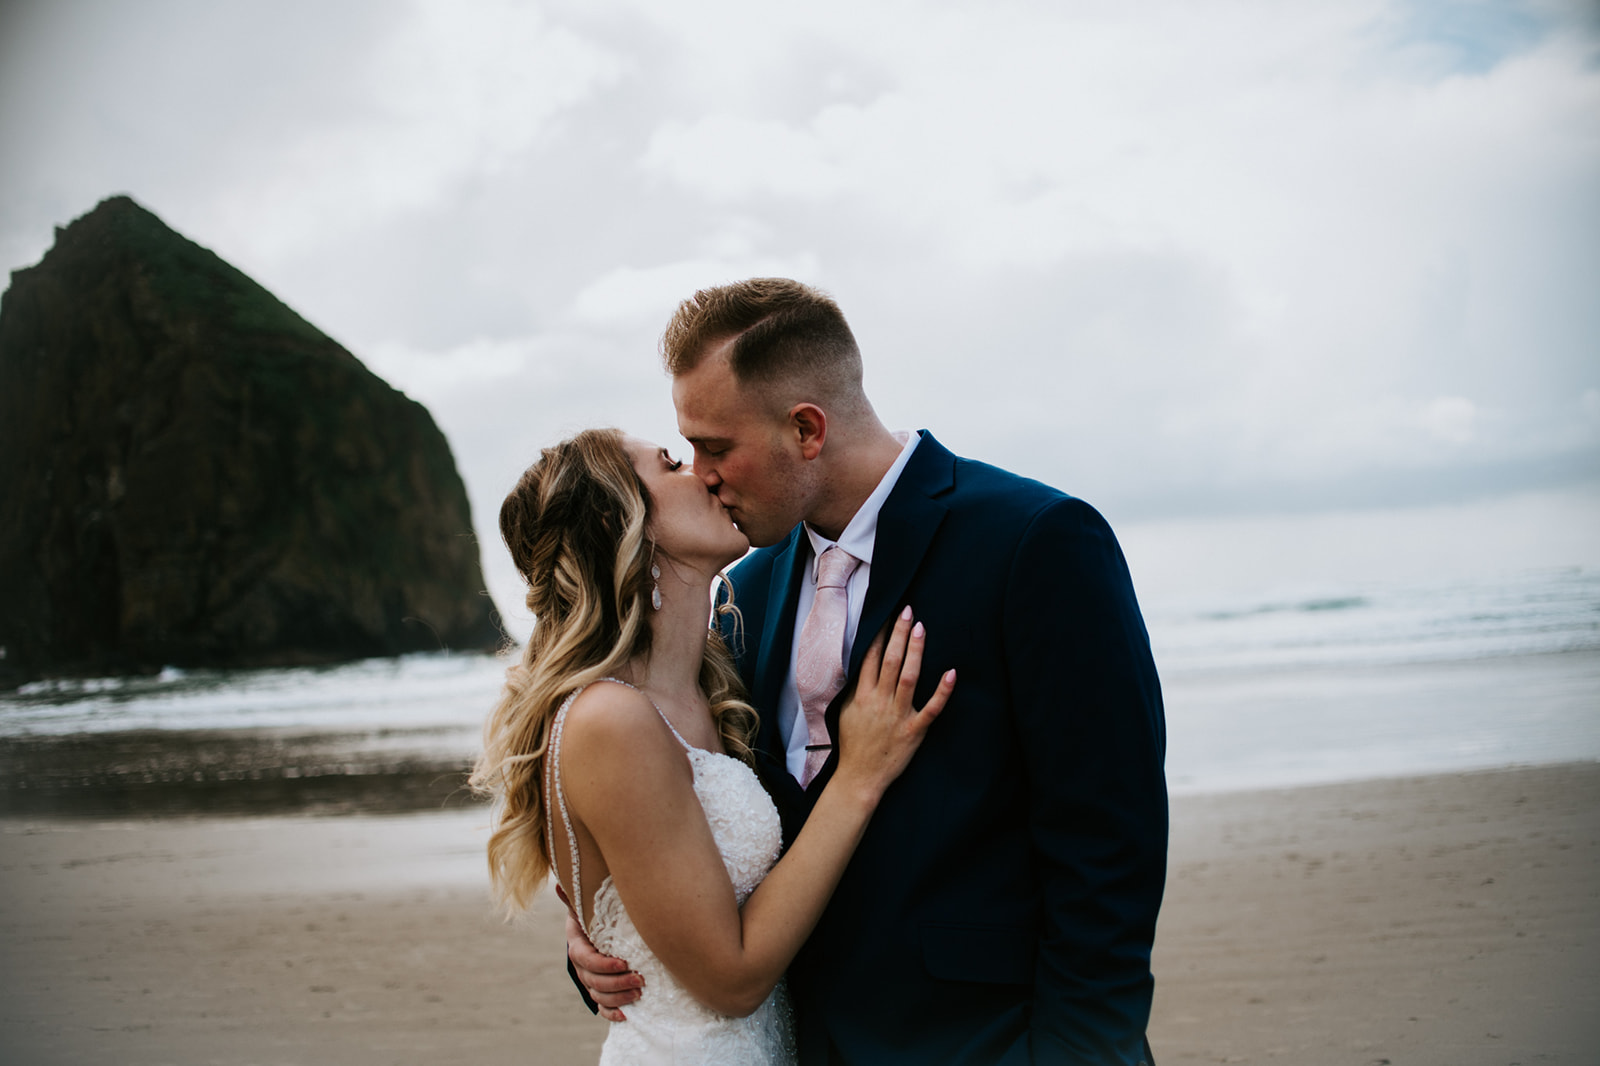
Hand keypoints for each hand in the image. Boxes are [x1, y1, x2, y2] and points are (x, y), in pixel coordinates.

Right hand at [557, 881, 640, 1020]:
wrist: (595, 933)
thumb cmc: (593, 918)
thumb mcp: (585, 907)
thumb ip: (575, 899)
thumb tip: (558, 882)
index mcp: (578, 947)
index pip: (587, 960)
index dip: (604, 964)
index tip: (624, 962)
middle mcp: (582, 968)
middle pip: (595, 981)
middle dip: (618, 982)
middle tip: (641, 979)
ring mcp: (590, 982)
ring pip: (600, 996)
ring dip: (619, 997)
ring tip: (640, 992)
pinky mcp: (599, 992)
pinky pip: (602, 1007)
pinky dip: (612, 1013)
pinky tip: (627, 1014)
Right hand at [835, 606, 954, 798]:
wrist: (859, 777)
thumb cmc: (853, 744)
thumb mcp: (844, 712)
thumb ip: (854, 689)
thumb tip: (860, 665)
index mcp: (861, 696)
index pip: (871, 658)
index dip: (879, 635)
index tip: (887, 615)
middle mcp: (879, 702)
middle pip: (890, 661)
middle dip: (898, 634)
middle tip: (907, 610)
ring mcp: (898, 716)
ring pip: (909, 677)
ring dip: (915, 651)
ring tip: (921, 628)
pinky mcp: (914, 731)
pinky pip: (931, 709)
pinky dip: (942, 691)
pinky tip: (951, 672)